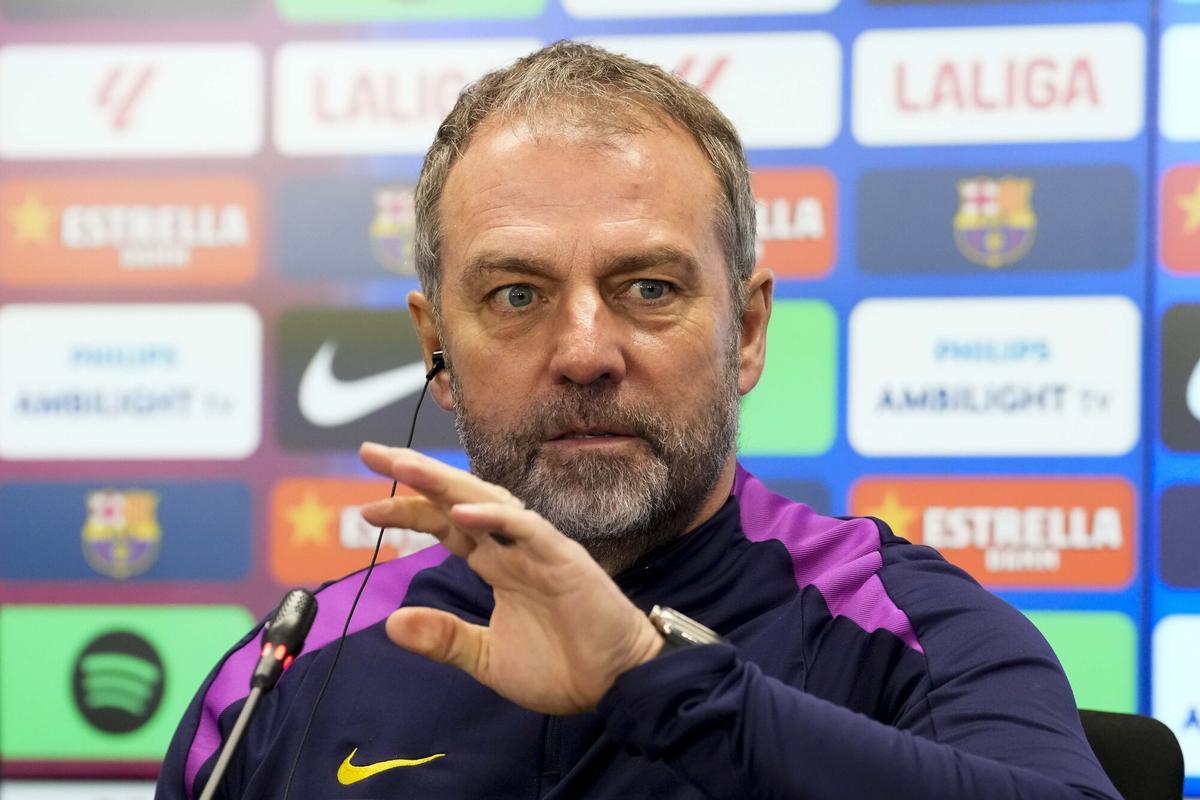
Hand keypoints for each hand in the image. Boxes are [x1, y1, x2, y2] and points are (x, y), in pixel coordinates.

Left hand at [359, 442, 663, 714]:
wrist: (615, 683)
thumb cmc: (561, 666)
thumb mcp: (486, 658)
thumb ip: (443, 638)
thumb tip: (390, 623)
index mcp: (498, 563)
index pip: (446, 525)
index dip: (409, 512)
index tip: (367, 509)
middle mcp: (514, 546)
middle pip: (459, 499)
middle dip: (416, 475)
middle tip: (373, 454)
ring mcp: (539, 547)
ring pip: (489, 501)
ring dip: (446, 483)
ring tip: (406, 466)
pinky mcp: (563, 559)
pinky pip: (527, 529)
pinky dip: (495, 518)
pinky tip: (462, 513)